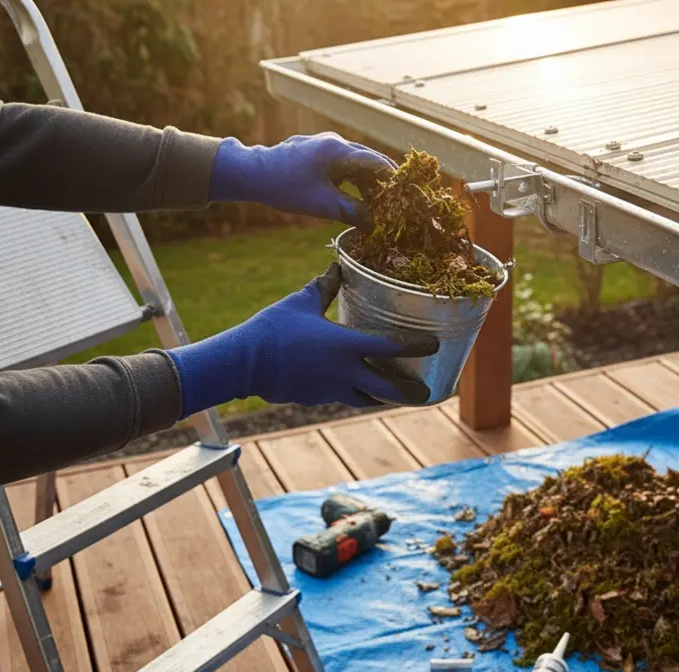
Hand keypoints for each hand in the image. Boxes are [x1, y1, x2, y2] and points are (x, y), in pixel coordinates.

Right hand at [166, 263, 437, 415]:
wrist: (244, 363)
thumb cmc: (273, 329)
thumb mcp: (301, 303)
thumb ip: (324, 287)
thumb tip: (337, 267)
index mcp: (346, 345)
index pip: (391, 348)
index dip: (416, 346)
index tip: (434, 345)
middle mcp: (344, 372)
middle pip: (386, 389)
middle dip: (407, 393)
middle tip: (424, 393)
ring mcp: (330, 389)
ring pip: (364, 398)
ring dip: (380, 397)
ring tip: (391, 396)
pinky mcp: (315, 399)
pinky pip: (339, 397)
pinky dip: (350, 393)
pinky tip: (350, 389)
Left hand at [207, 132, 394, 225]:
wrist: (251, 173)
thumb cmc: (286, 187)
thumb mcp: (323, 204)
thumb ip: (353, 212)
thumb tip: (374, 224)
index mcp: (339, 150)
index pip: (377, 162)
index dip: (394, 179)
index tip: (406, 194)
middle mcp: (334, 142)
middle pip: (368, 161)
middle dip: (381, 183)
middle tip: (393, 203)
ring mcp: (323, 145)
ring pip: (354, 163)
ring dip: (366, 183)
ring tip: (375, 204)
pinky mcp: (315, 152)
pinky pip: (341, 165)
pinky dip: (351, 180)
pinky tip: (353, 196)